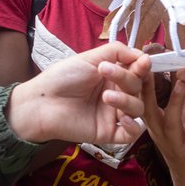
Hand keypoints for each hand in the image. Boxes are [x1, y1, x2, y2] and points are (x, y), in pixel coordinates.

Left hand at [7, 43, 151, 143]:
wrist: (42, 103)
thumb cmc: (62, 78)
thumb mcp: (89, 57)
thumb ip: (117, 52)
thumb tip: (143, 54)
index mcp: (112, 77)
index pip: (137, 72)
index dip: (142, 67)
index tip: (143, 62)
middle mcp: (116, 94)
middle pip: (137, 88)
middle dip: (126, 78)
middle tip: (105, 72)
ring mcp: (112, 114)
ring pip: (137, 109)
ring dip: (126, 100)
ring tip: (105, 97)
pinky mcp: (108, 133)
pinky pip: (131, 134)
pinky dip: (133, 126)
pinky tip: (122, 119)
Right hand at [141, 70, 184, 178]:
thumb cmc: (182, 143)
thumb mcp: (175, 120)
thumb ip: (174, 100)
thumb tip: (175, 73)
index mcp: (153, 124)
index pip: (141, 101)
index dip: (140, 83)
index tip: (140, 63)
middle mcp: (159, 134)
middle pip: (150, 110)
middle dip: (150, 89)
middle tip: (153, 68)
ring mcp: (174, 144)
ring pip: (172, 121)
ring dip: (177, 100)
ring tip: (184, 81)